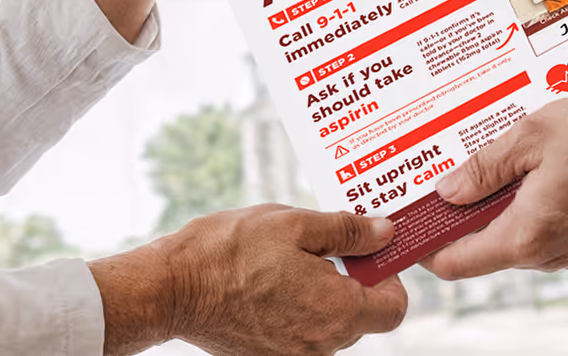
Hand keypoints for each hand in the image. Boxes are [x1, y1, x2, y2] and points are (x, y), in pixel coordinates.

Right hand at [93, 205, 407, 355]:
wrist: (173, 288)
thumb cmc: (230, 251)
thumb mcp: (294, 224)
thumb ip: (347, 231)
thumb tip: (386, 232)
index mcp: (336, 311)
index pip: (394, 307)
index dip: (389, 275)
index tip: (367, 251)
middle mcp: (322, 345)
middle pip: (362, 316)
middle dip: (352, 279)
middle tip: (323, 245)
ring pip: (330, 325)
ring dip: (322, 294)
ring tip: (289, 261)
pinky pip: (301, 335)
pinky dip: (296, 310)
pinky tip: (270, 282)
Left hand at [421, 94, 567, 277]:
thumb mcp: (531, 136)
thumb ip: (484, 167)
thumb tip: (446, 192)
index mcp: (525, 233)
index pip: (456, 262)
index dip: (426, 244)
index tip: (408, 220)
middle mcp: (543, 252)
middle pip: (478, 247)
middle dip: (455, 215)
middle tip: (437, 174)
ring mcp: (564, 249)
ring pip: (506, 236)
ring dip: (488, 206)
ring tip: (480, 162)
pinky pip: (533, 228)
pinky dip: (517, 205)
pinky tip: (519, 169)